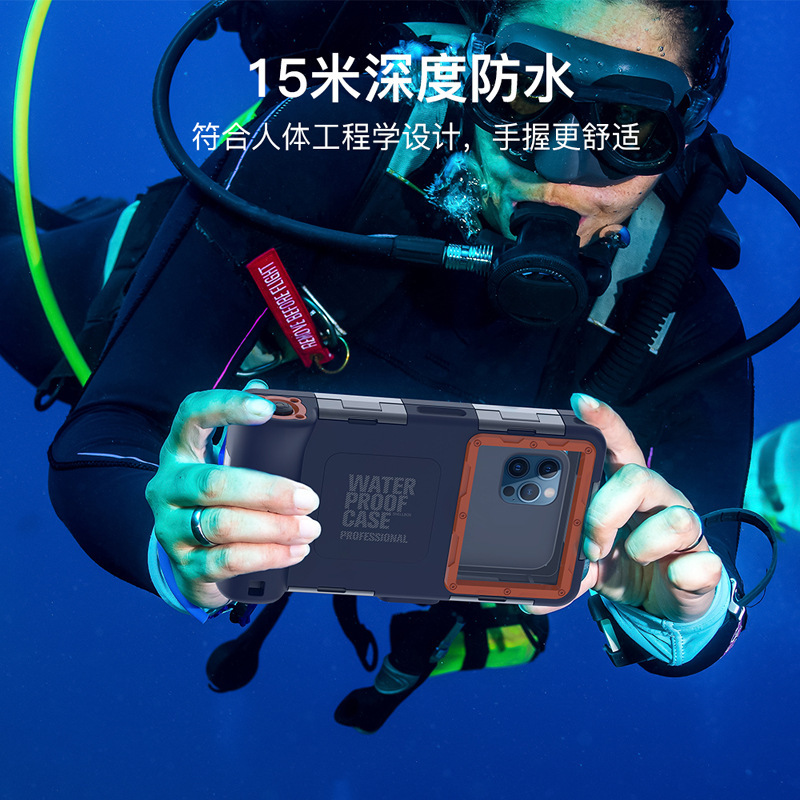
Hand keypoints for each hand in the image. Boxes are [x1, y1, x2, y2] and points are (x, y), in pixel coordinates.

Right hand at [146, 384, 319, 608]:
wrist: (190, 558)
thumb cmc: (218, 501)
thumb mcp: (226, 466)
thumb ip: (248, 437)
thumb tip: (278, 400)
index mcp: (181, 451)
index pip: (193, 415)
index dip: (226, 406)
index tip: (267, 408)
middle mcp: (168, 487)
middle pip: (214, 483)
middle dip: (269, 491)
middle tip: (308, 499)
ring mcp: (171, 527)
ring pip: (222, 525)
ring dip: (273, 528)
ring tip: (308, 528)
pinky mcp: (184, 564)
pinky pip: (227, 560)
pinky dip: (267, 556)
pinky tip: (294, 551)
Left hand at [523, 393, 721, 621]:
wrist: (666, 604)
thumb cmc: (624, 566)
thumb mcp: (591, 565)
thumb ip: (566, 572)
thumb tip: (532, 600)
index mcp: (625, 488)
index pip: (617, 443)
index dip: (603, 420)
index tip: (580, 402)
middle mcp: (658, 497)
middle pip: (637, 477)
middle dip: (606, 512)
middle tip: (590, 542)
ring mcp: (685, 525)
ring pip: (677, 517)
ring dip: (644, 545)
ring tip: (631, 559)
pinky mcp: (706, 559)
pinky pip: (701, 562)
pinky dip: (682, 575)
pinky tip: (672, 578)